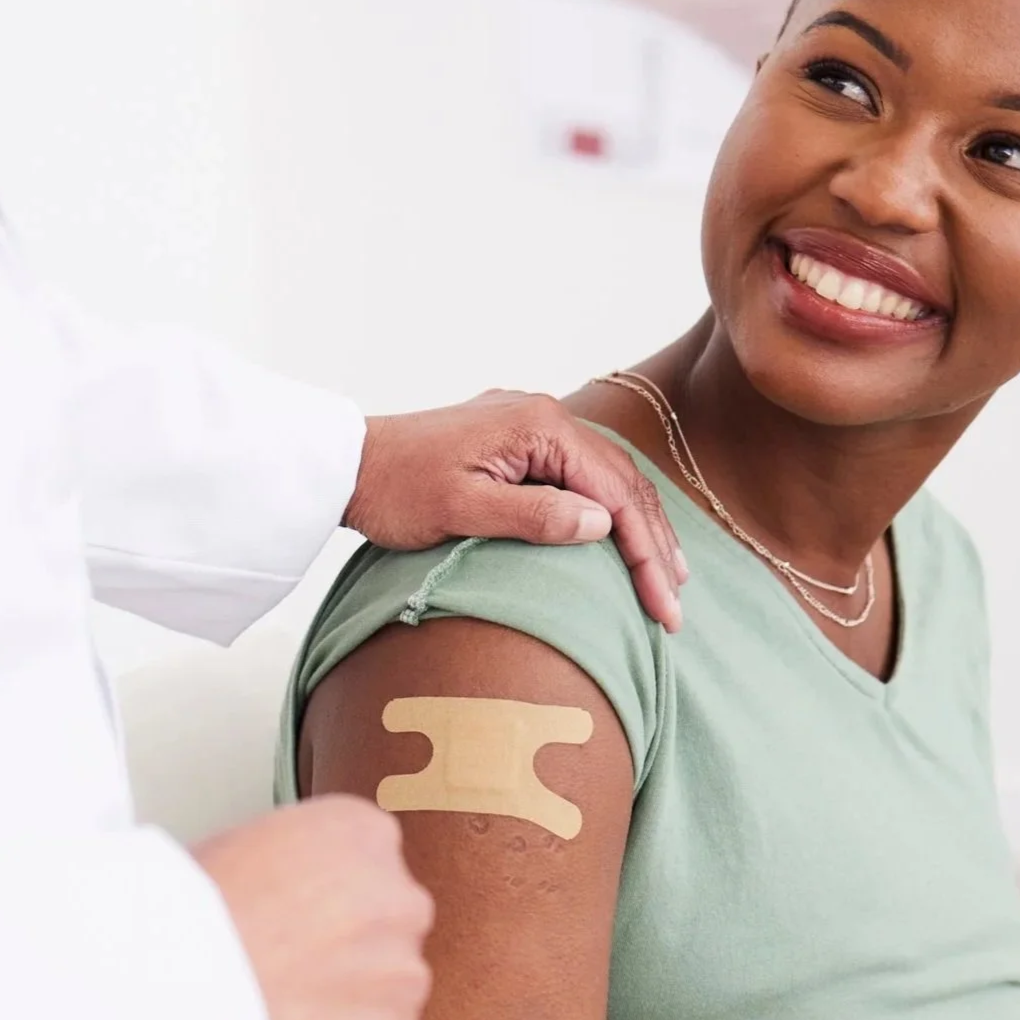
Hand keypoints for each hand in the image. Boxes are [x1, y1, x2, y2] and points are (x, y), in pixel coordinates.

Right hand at [193, 798, 434, 1019]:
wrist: (166, 994)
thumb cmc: (177, 920)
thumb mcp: (239, 848)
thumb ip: (293, 869)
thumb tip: (294, 899)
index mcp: (361, 833)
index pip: (368, 866)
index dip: (323, 904)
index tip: (292, 927)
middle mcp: (400, 897)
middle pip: (385, 931)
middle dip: (345, 957)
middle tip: (283, 979)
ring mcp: (404, 974)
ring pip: (384, 998)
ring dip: (344, 1013)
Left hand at [344, 391, 686, 630]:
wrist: (346, 464)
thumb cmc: (395, 489)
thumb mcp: (462, 509)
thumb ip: (534, 517)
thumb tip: (601, 526)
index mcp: (539, 426)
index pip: (615, 493)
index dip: (644, 553)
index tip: (662, 603)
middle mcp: (545, 416)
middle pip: (623, 483)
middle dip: (654, 545)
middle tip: (674, 603)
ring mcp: (532, 426)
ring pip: (609, 479)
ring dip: (640, 528)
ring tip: (668, 577)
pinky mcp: (518, 442)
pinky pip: (583, 476)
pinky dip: (611, 512)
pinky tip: (624, 539)